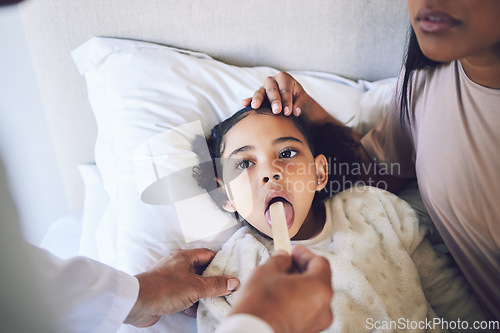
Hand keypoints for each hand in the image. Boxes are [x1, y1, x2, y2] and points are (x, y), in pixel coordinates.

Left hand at [125, 248, 239, 326]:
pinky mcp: (165, 293)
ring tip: (214, 300)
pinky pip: (183, 295)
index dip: (220, 262)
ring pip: (192, 284)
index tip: (231, 271)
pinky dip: (190, 302)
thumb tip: (234, 282)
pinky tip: (195, 311)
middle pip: (201, 270)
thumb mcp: (195, 287)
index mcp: (184, 257)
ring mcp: (171, 279)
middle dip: (213, 280)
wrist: (137, 303)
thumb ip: (215, 285)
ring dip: (202, 293)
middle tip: (226, 288)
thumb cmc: (164, 289)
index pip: (207, 255)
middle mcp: (177, 265)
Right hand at [229, 245, 332, 332]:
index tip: (294, 251)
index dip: (305, 254)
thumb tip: (283, 258)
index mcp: (319, 288)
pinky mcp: (307, 331)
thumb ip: (280, 260)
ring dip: (300, 285)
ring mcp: (317, 322)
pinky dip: (298, 301)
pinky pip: (307, 310)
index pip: (320, 263)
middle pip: (319, 280)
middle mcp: (324, 307)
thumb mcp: (267, 271)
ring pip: (313, 296)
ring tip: (280, 280)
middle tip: (287, 263)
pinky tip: (281, 296)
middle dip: (302, 269)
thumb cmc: (260, 306)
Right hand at [242, 72, 309, 116]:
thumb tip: (296, 111)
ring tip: (255, 106)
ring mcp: (264, 88)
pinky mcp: (258, 97)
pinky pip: (252, 98)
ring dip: (258, 99)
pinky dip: (249, 101)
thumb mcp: (304, 102)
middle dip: (274, 100)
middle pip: (272, 89)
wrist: (294, 106)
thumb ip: (301, 105)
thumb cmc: (300, 102)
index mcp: (285, 78)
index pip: (285, 89)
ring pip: (260, 92)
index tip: (288, 112)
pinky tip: (244, 103)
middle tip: (277, 111)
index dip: (286, 101)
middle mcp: (273, 81)